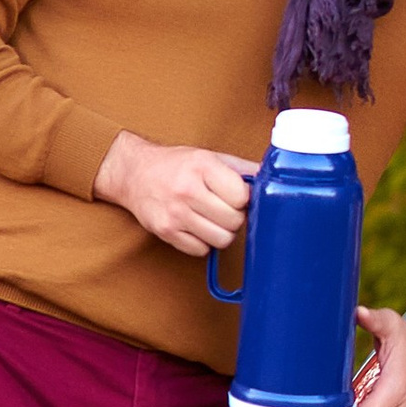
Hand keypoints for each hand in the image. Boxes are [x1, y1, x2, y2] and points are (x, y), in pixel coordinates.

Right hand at [93, 130, 257, 258]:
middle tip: (225, 209)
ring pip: (221, 240)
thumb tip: (272, 178)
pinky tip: (196, 226)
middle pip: (234, 221)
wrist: (133, 173)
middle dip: (235, 217)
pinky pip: (201, 250)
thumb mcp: (209, 155)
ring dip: (222, 233)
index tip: (236, 196)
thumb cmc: (176, 164)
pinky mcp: (165, 231)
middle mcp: (187, 190)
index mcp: (202, 166)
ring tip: (212, 219)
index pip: (242, 196)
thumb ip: (241, 168)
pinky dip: (203, 243)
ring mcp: (174, 213)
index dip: (244, 199)